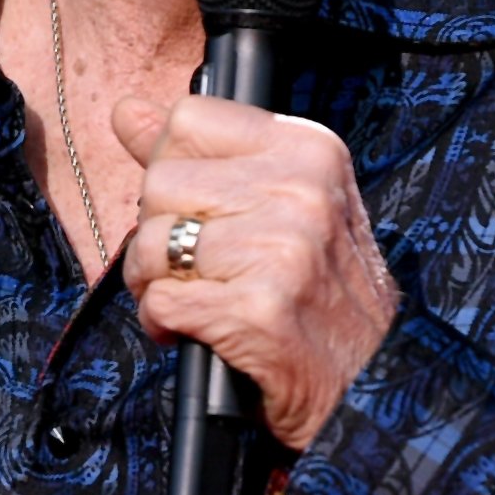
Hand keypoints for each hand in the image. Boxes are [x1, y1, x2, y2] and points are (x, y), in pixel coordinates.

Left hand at [112, 93, 399, 449]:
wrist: (370, 384)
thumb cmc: (320, 291)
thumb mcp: (283, 202)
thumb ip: (199, 156)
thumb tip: (124, 110)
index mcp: (309, 150)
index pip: (189, 120)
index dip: (174, 167)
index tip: (199, 205)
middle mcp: (302, 190)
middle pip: (160, 182)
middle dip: (158, 231)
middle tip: (194, 264)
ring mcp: (282, 249)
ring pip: (151, 243)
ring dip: (155, 282)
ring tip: (193, 297)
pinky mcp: (257, 309)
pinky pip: (161, 299)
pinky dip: (163, 323)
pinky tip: (197, 330)